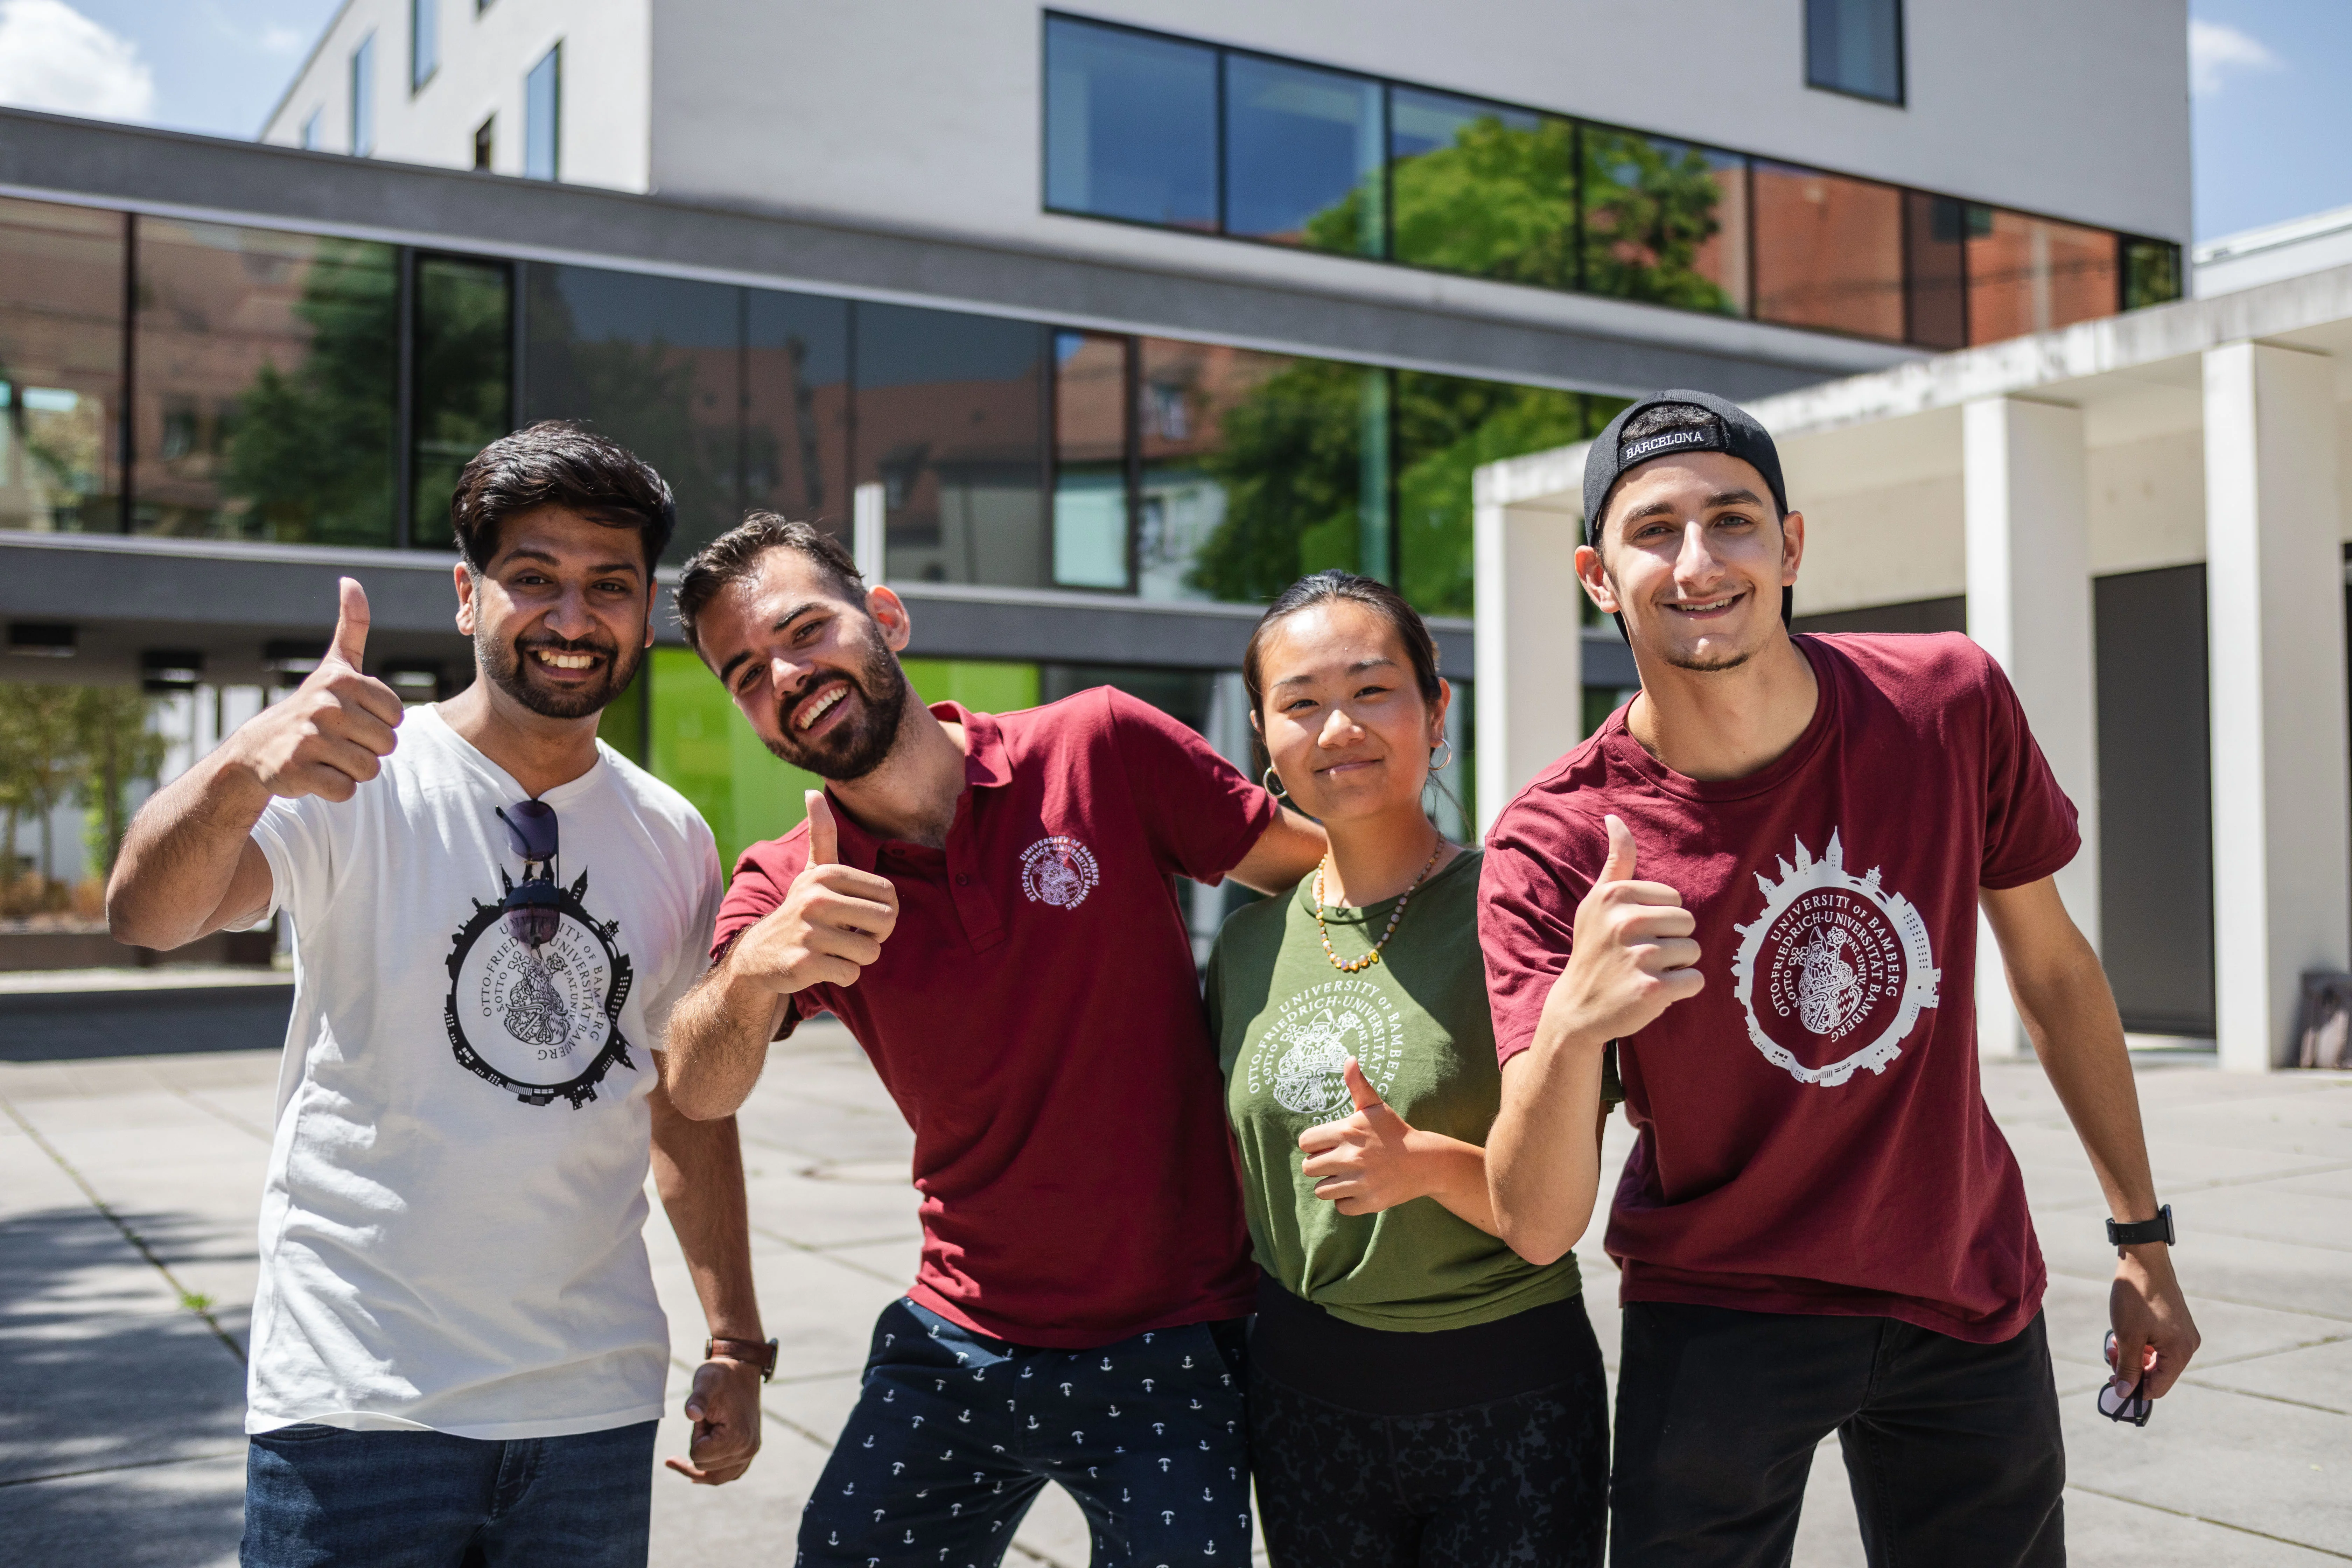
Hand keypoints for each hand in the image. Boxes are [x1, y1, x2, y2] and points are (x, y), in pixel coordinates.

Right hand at [223, 578, 402, 802]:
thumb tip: (350, 580)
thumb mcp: (334, 665)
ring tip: (326, 756)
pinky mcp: (297, 770)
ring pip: (369, 770)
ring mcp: (309, 739)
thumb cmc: (310, 708)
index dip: (379, 724)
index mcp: (343, 681)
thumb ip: (352, 626)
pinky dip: (334, 789)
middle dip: (367, 749)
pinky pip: (345, 790)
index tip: (351, 719)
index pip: (397, 717)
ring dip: (351, 770)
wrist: (258, 749)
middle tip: (337, 741)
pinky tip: (314, 773)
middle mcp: (325, 706)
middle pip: (387, 745)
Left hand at [663, 1356, 762, 1484]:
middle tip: (709, 1419)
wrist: (742, 1369)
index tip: (706, 1416)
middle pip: (705, 1467)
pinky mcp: (748, 1453)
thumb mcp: (706, 1382)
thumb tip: (691, 1414)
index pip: (698, 1456)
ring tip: (695, 1443)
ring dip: (702, 1462)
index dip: (696, 1435)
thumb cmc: (721, 1375)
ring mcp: (750, 1453)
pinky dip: (713, 1474)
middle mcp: (747, 1450)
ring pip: (715, 1478)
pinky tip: (695, 1472)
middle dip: (700, 1445)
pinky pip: (728, 1475)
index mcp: (738, 1437)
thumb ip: (697, 1399)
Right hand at [727, 792, 898, 994]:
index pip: (889, 894)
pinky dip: (843, 975)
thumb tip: (811, 791)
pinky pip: (852, 973)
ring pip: (870, 951)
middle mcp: (815, 898)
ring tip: (834, 949)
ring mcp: (809, 932)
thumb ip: (821, 834)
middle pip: (885, 922)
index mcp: (826, 875)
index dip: (884, 911)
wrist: (760, 954)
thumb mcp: (812, 871)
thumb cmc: (801, 910)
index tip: (861, 916)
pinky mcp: (804, 963)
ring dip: (858, 957)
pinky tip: (822, 965)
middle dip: (876, 935)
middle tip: (851, 935)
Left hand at [1299, 1059, 1436, 1215]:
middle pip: (1308, 1168)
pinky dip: (1346, 1201)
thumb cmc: (1394, 1132)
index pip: (1305, 1142)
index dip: (1314, 1144)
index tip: (1329, 1143)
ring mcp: (1360, 1182)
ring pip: (1321, 1190)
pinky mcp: (1369, 1202)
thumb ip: (1357, 1084)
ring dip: (1332, 1184)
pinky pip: (1340, 1206)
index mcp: (1347, 1131)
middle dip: (1320, 1164)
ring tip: (1349, 1174)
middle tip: (1339, 1160)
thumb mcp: (1375, 1107)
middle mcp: (1351, 1157)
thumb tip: (1349, 1058)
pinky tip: (1360, 1188)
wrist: (1425, 1161)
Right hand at [1535, 815, 1701, 1052]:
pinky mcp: (1651, 990)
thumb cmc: (1594, 950)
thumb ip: (1616, 862)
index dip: (1659, 920)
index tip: (1631, 934)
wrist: (1577, 1009)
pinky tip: (1654, 991)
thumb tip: (1615, 817)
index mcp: (1614, 895)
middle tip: (1640, 956)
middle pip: (1688, 923)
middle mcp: (1624, 922)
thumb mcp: (1597, 902)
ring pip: (1693, 951)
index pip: (1674, 899)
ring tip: (1645, 973)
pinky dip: (1681, 989)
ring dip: (1675, 966)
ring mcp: (1638, 956)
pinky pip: (1695, 980)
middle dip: (1671, 942)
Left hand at [2108, 1245, 2198, 1399]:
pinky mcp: (2176, 1324)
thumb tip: (2124, 1394)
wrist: (2143, 1261)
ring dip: (2133, 1356)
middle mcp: (2187, 1346)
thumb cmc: (2136, 1297)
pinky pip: (2158, 1345)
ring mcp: (2183, 1334)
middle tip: (2111, 1354)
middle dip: (2131, 1368)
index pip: (2158, 1387)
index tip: (2112, 1380)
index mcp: (2180, 1352)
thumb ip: (2127, 1367)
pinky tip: (2123, 1334)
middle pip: (2157, 1374)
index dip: (2134, 1389)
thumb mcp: (2127, 1336)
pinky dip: (2140, 1344)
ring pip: (2155, 1359)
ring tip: (2115, 1342)